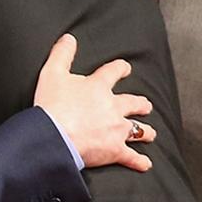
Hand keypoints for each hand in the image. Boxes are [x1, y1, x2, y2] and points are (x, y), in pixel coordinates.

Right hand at [34, 33, 153, 171]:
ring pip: (138, 130)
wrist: (55, 135)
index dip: (121, 69)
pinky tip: (145, 164)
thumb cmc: (51, 105)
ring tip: (150, 133)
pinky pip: (132, 157)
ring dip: (145, 131)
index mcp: (98, 87)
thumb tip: (69, 38)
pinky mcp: (115, 150)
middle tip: (145, 105)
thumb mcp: (51, 73)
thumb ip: (61, 54)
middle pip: (133, 103)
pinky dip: (139, 161)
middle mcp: (113, 107)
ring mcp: (116, 129)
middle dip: (140, 104)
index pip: (114, 72)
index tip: (125, 68)